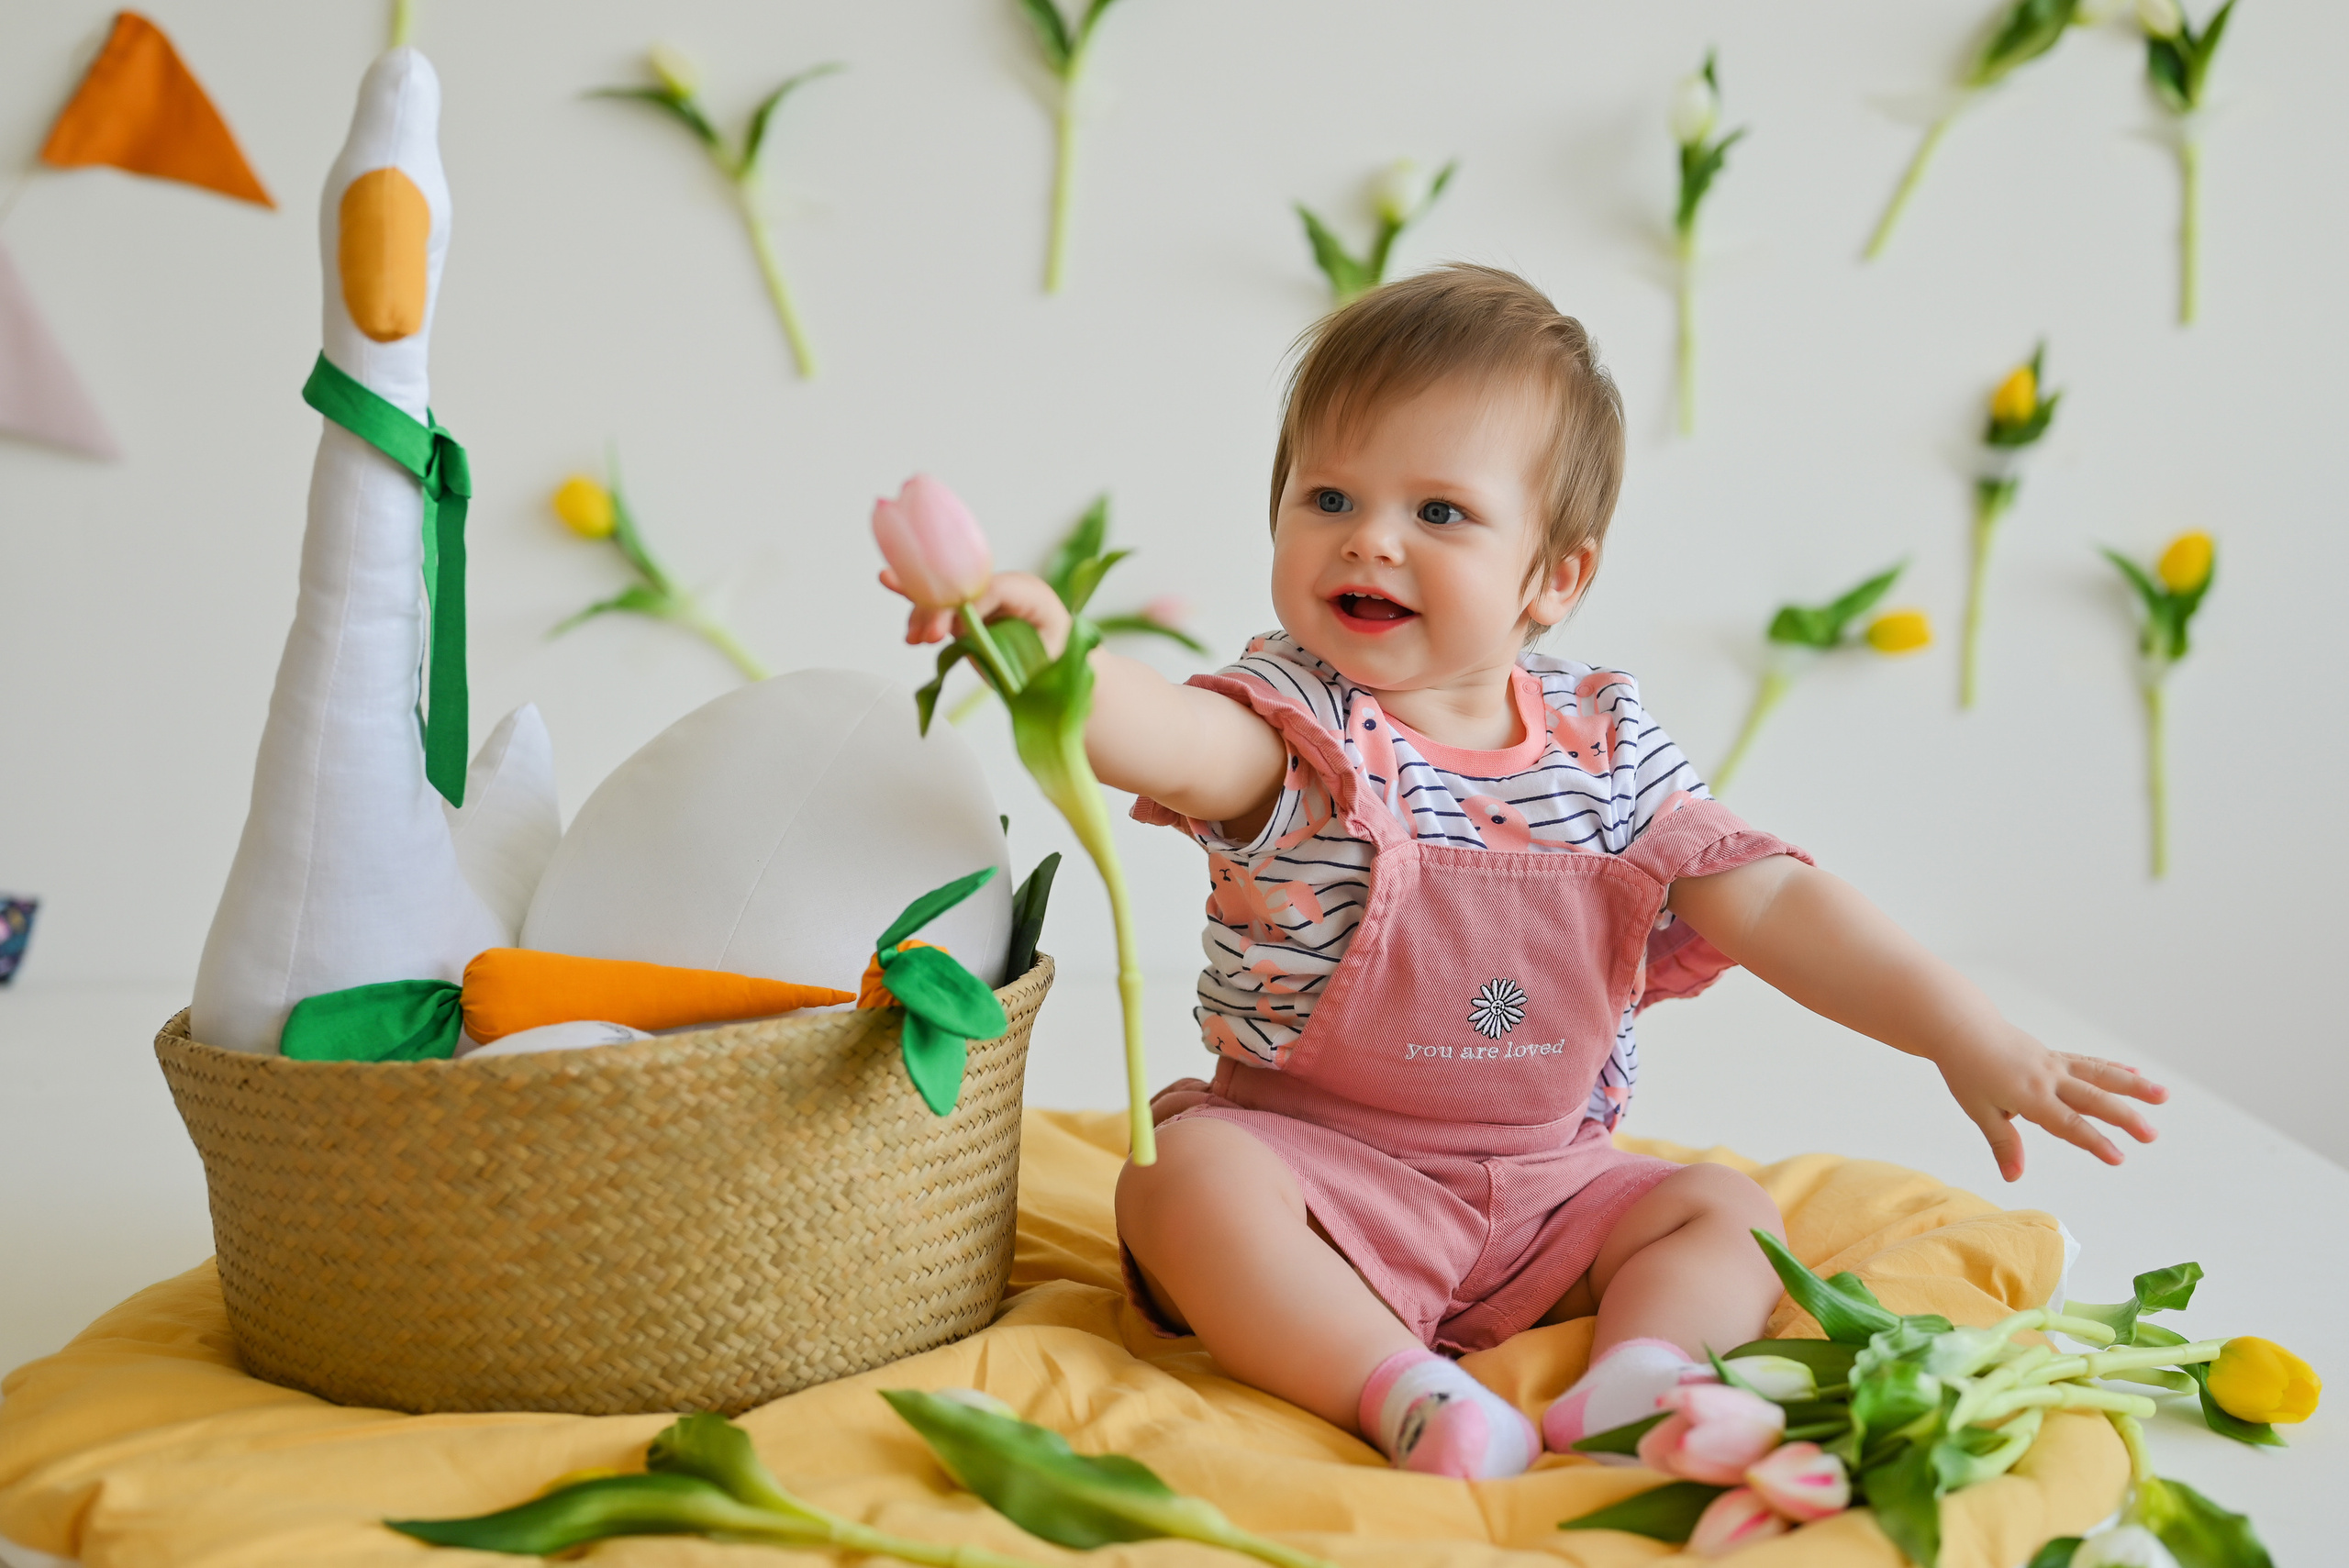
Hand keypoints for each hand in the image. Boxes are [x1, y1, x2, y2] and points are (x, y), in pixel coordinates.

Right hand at [880, 568, 1070, 657]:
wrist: (1057, 664)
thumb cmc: (1058, 663)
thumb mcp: (1045, 661)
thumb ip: (1013, 651)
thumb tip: (973, 642)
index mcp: (1030, 593)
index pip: (994, 589)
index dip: (971, 605)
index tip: (955, 632)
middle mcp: (1003, 588)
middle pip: (962, 588)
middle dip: (941, 609)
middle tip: (929, 637)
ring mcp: (982, 598)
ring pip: (946, 595)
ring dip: (924, 613)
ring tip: (915, 638)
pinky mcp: (967, 612)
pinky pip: (939, 601)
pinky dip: (918, 601)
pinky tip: (889, 581)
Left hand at [1932, 1024, 2167, 1181]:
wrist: (1961, 1029)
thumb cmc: (1966, 1071)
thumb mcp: (1978, 1110)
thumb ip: (2003, 1142)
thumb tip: (2013, 1177)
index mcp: (2029, 1095)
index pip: (2067, 1123)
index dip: (2093, 1142)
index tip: (2119, 1157)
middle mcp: (2048, 1078)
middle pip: (2092, 1098)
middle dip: (2124, 1117)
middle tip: (2151, 1135)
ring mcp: (2054, 1064)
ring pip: (2099, 1074)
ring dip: (2132, 1085)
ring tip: (2163, 1095)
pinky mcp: (2054, 1057)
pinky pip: (2088, 1063)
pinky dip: (2113, 1068)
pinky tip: (2136, 1071)